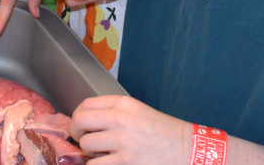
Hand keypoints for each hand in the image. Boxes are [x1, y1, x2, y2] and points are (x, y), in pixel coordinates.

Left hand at [71, 95, 190, 163]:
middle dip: (77, 133)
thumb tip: (86, 122)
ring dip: (90, 153)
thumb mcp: (138, 111)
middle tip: (84, 141)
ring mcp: (123, 141)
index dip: (78, 116)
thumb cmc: (163, 132)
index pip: (86, 104)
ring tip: (103, 155)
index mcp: (124, 104)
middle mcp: (121, 119)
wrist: (187, 149)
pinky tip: (109, 164)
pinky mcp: (126, 162)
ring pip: (86, 144)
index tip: (80, 125)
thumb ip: (114, 113)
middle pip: (80, 121)